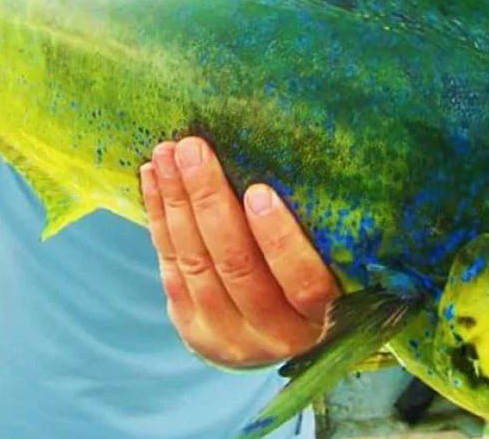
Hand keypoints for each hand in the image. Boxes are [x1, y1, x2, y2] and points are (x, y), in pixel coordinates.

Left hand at [140, 136, 339, 367]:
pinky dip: (160, 220)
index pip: (303, 282)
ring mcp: (231, 338)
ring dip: (176, 203)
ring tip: (166, 155)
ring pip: (197, 264)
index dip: (280, 240)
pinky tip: (154, 180)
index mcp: (324, 316)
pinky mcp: (196, 331)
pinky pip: (172, 268)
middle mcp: (277, 336)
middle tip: (194, 150)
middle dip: (210, 201)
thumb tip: (287, 160)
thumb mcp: (334, 262)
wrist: (279, 336)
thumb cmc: (314, 275)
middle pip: (237, 266)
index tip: (259, 191)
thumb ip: (318, 230)